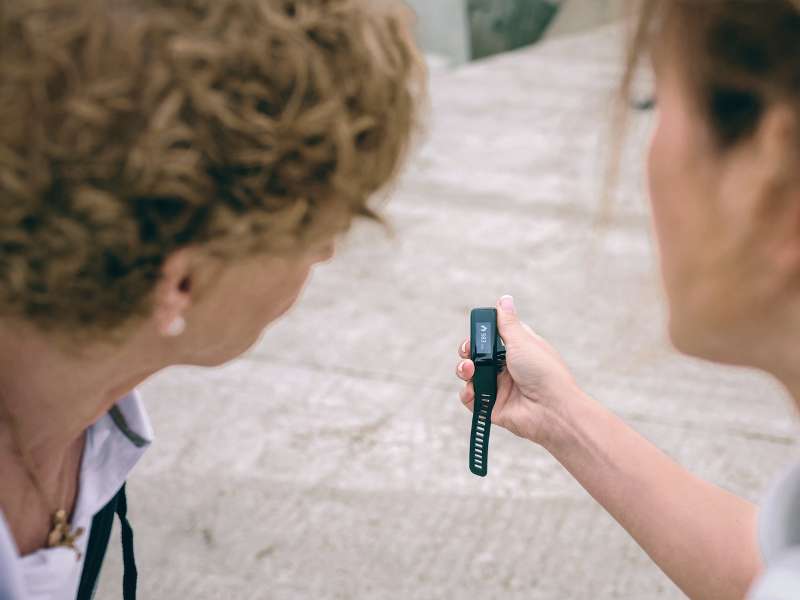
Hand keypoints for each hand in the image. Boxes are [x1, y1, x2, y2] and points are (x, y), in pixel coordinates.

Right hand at [455, 295, 582, 446]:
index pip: (492, 337)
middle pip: (477, 355)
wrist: (552, 409)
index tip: (475, 333)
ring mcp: (498, 388)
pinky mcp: (492, 407)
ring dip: (464, 370)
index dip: (480, 334)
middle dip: (467, 351)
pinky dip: (467, 394)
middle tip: (468, 352)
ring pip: (470, 376)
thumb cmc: (543, 372)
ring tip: (469, 370)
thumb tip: (504, 299)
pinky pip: (471, 399)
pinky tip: (472, 391)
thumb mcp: (522, 341)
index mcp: (517, 350)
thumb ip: (507, 323)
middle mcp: (507, 368)